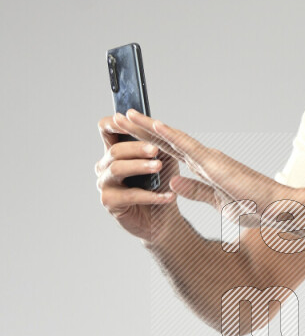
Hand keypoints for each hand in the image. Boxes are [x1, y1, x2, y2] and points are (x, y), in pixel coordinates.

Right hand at [96, 114, 179, 241]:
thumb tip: (159, 126)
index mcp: (115, 150)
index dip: (115, 123)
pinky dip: (151, 195)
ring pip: (117, 169)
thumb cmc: (161, 185)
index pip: (106, 129)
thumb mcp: (164, 159)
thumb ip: (158, 144)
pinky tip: (168, 196)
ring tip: (158, 167)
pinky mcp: (110, 202)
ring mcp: (104, 184)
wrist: (163, 218)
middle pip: (114, 150)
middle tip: (155, 150)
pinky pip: (129, 195)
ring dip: (140, 166)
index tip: (128, 118)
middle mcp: (104, 166)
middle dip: (136, 148)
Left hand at [114, 109, 304, 233]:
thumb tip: (173, 182)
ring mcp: (209, 158)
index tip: (127, 134)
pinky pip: (188, 147)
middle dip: (140, 129)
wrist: (278, 207)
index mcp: (204, 168)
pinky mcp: (215, 163)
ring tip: (126, 115)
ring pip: (172, 138)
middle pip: (165, 141)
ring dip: (148, 126)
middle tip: (117, 117)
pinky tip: (154, 125)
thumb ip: (196, 191)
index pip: (169, 152)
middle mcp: (205, 158)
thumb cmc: (255, 207)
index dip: (147, 142)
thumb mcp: (217, 202)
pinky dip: (170, 135)